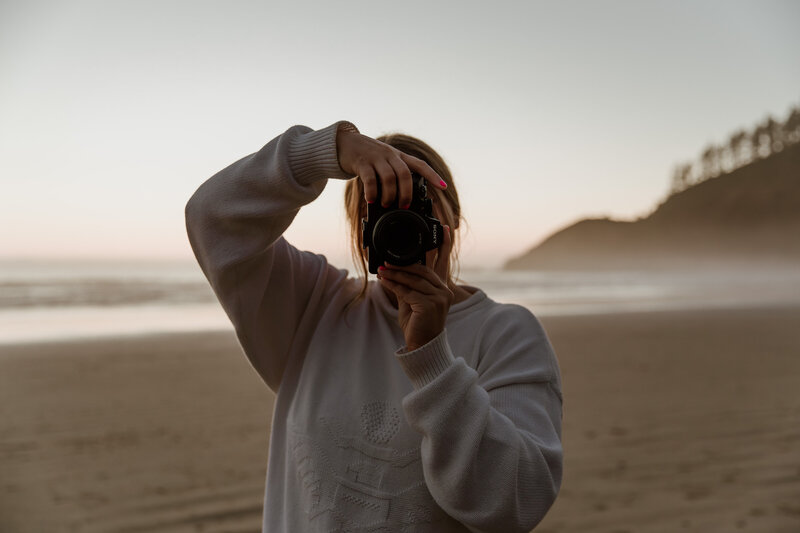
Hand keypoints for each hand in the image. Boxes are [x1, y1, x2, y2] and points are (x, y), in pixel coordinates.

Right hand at [336, 127, 445, 207]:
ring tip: (386, 204)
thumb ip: (392, 175)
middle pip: (405, 174)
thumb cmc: (366, 157)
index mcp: (398, 156)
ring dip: (390, 195)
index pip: (420, 164)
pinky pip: (370, 179)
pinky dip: (372, 192)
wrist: (344, 142)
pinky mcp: (361, 162)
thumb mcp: (383, 161)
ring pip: (389, 177)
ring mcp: (375, 158)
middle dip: (406, 193)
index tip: (444, 187)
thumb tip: (398, 199)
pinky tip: (371, 200)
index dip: (433, 175)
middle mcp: (390, 155)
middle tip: (403, 206)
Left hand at [377, 226, 453, 350]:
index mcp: (443, 287)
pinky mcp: (430, 304)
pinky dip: (394, 285)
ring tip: (382, 271)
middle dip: (403, 265)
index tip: (443, 227)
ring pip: (414, 279)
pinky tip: (384, 281)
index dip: (444, 244)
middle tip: (387, 261)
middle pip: (423, 269)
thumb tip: (394, 268)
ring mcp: (439, 297)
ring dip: (395, 275)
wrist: (422, 345)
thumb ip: (410, 284)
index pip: (443, 261)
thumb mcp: (412, 299)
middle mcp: (444, 291)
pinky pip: (408, 291)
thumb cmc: (417, 323)